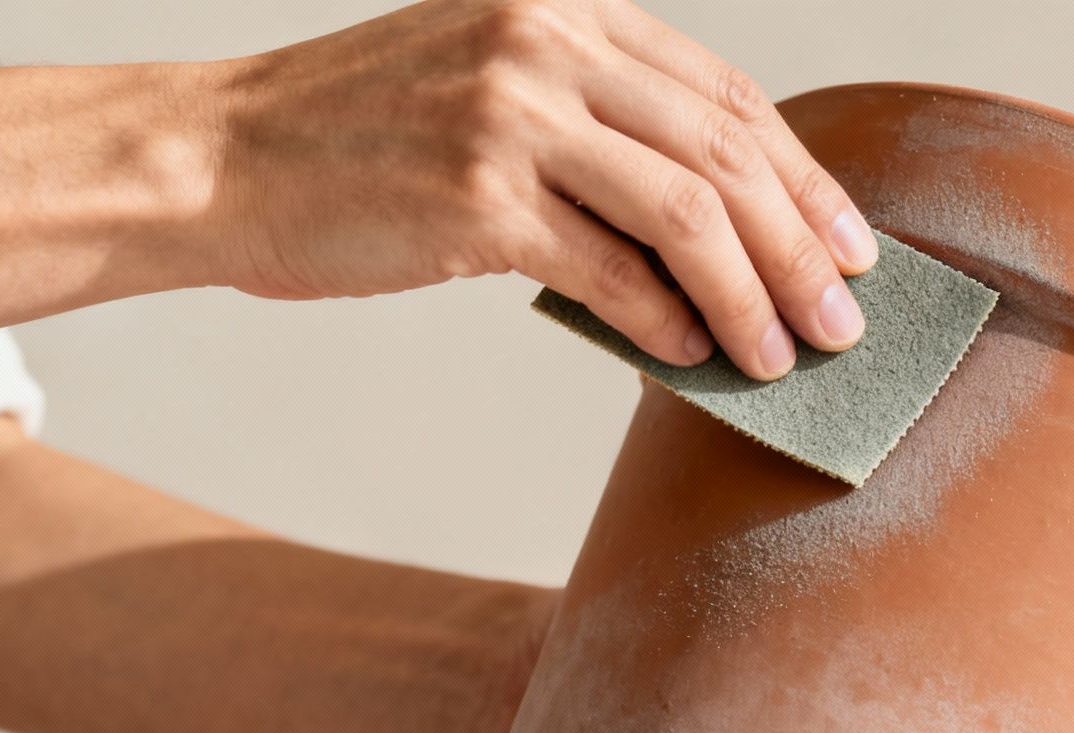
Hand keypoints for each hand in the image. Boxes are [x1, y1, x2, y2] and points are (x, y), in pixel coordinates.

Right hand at [208, 0, 877, 379]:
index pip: (729, 98)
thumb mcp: (493, 84)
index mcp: (568, 9)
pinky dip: (666, 321)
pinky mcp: (477, 197)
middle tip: (843, 325)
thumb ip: (601, 126)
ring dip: (752, 298)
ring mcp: (512, 115)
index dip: (807, 179)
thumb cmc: (362, 140)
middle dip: (802, 251)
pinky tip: (691, 356)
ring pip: (688, 215)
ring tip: (782, 357)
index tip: (851, 246)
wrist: (221, 158)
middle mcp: (549, 44)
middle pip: (728, 157)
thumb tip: (721, 233)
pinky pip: (611, 271)